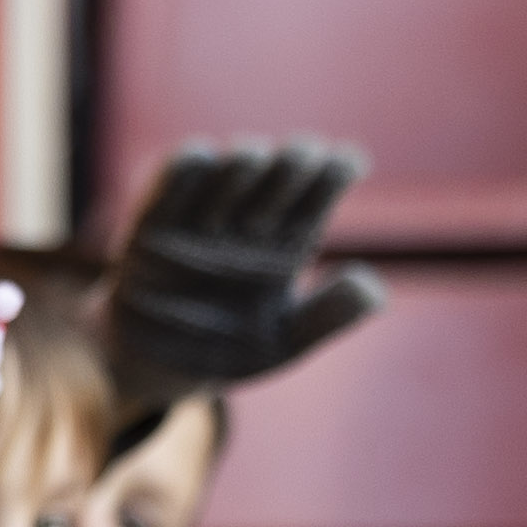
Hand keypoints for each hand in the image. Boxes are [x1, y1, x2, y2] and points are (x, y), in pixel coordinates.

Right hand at [108, 139, 383, 408]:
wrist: (152, 366)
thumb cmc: (224, 350)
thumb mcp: (282, 344)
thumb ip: (329, 317)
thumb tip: (374, 287)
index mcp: (290, 240)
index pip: (326, 184)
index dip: (338, 169)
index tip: (348, 166)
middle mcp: (253, 217)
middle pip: (287, 165)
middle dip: (295, 160)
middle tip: (292, 175)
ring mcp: (205, 213)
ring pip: (235, 162)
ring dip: (245, 162)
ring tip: (243, 179)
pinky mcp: (156, 217)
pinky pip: (173, 176)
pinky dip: (187, 165)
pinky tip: (201, 160)